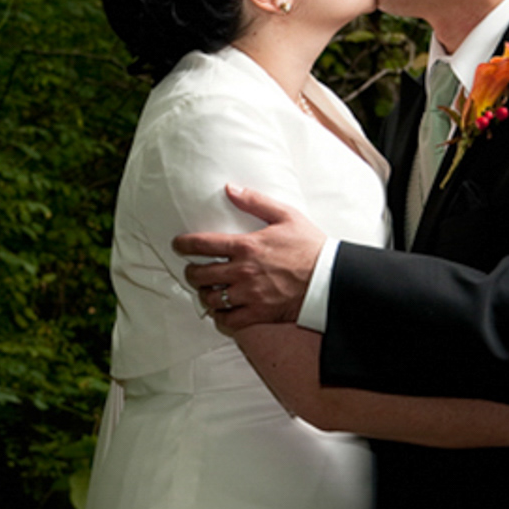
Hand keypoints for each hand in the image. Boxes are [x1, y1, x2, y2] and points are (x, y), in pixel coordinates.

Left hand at [172, 186, 324, 329]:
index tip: (178, 245)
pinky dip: (221, 317)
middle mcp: (243, 272)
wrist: (330, 279)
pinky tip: (223, 310)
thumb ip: (255, 201)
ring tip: (209, 290)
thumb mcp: (285, 215)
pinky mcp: (258, 313)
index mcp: (246, 246)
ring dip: (205, 294)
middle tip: (193, 270)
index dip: (184, 245)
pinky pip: (228, 320)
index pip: (202, 245)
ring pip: (211, 299)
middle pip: (200, 275)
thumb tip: (229, 188)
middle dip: (191, 272)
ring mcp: (249, 295)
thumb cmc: (310, 246)